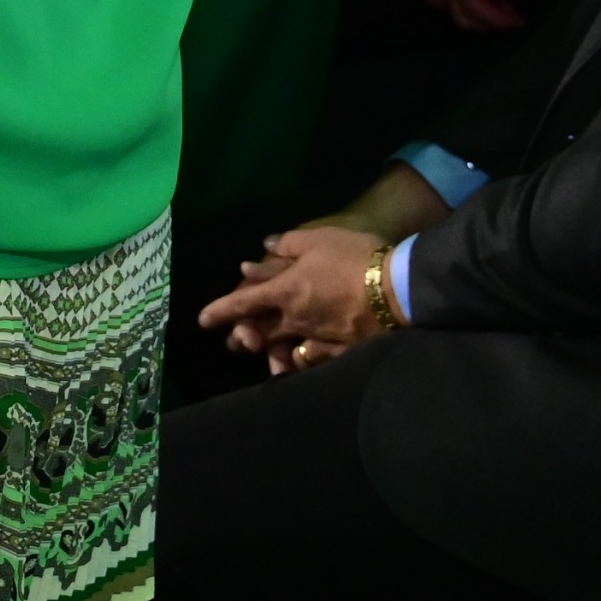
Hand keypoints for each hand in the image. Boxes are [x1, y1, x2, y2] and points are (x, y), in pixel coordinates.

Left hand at [199, 222, 390, 374]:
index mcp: (285, 290)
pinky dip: (303, 360)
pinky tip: (302, 359)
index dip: (220, 311)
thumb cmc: (355, 256)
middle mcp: (296, 319)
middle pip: (261, 332)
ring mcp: (318, 339)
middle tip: (235, 342)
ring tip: (265, 356)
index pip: (244, 303)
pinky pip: (314, 361)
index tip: (202, 322)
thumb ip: (286, 247)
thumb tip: (259, 255)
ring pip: (285, 351)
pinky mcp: (341, 352)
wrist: (398, 288)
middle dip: (245, 338)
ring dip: (271, 354)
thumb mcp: (317, 240)